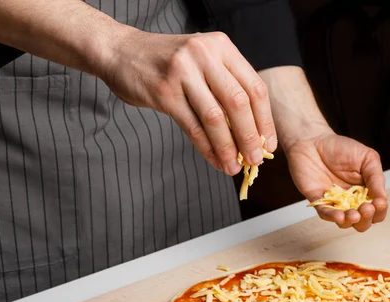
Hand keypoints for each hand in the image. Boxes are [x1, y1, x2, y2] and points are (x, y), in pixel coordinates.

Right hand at [102, 30, 276, 174]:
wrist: (121, 51)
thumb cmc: (168, 62)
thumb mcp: (203, 61)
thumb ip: (226, 87)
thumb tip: (251, 132)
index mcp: (221, 47)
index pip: (254, 87)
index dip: (265, 120)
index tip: (268, 144)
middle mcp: (204, 55)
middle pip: (238, 103)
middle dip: (250, 137)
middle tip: (256, 160)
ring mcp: (183, 72)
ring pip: (215, 118)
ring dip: (228, 148)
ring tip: (234, 166)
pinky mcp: (164, 92)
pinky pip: (192, 126)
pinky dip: (207, 148)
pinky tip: (215, 160)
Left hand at [286, 131, 387, 231]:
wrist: (313, 141)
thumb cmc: (341, 148)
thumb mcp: (367, 158)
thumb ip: (376, 177)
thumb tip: (383, 199)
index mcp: (366, 192)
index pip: (377, 210)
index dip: (380, 211)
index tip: (378, 203)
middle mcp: (351, 201)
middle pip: (363, 222)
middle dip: (367, 219)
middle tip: (366, 208)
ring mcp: (335, 203)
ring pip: (345, 223)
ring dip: (351, 222)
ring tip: (354, 215)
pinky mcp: (318, 201)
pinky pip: (325, 214)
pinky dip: (333, 217)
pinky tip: (339, 216)